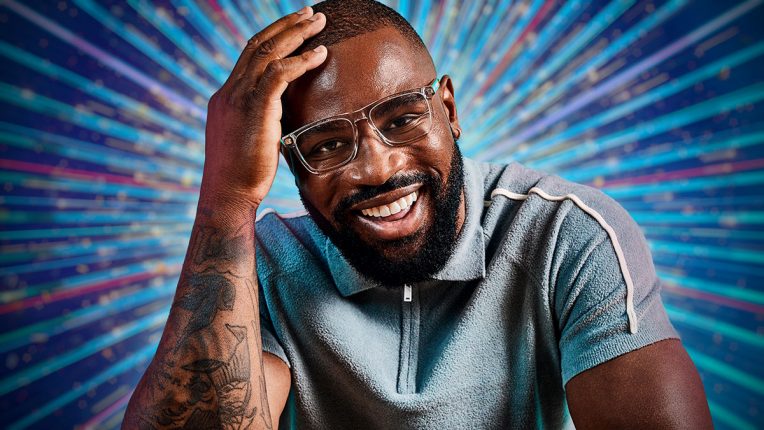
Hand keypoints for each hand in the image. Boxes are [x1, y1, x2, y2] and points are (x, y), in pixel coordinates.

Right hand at [201, 7, 326, 207]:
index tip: (294, 28)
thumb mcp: (250, 142)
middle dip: (286, 26)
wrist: (228, 195)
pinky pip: (280, 73)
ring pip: (268, 52)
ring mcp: (239, 98)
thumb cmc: (243, 177)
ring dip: (297, 34)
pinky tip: (321, 54)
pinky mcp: (254, 109)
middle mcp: (230, 92)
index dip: (273, 37)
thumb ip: (262, 123)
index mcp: (227, 98)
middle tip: (310, 13)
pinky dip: (302, 60)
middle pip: (258, 45)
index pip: (249, 56)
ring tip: (319, 22)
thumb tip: (282, 121)